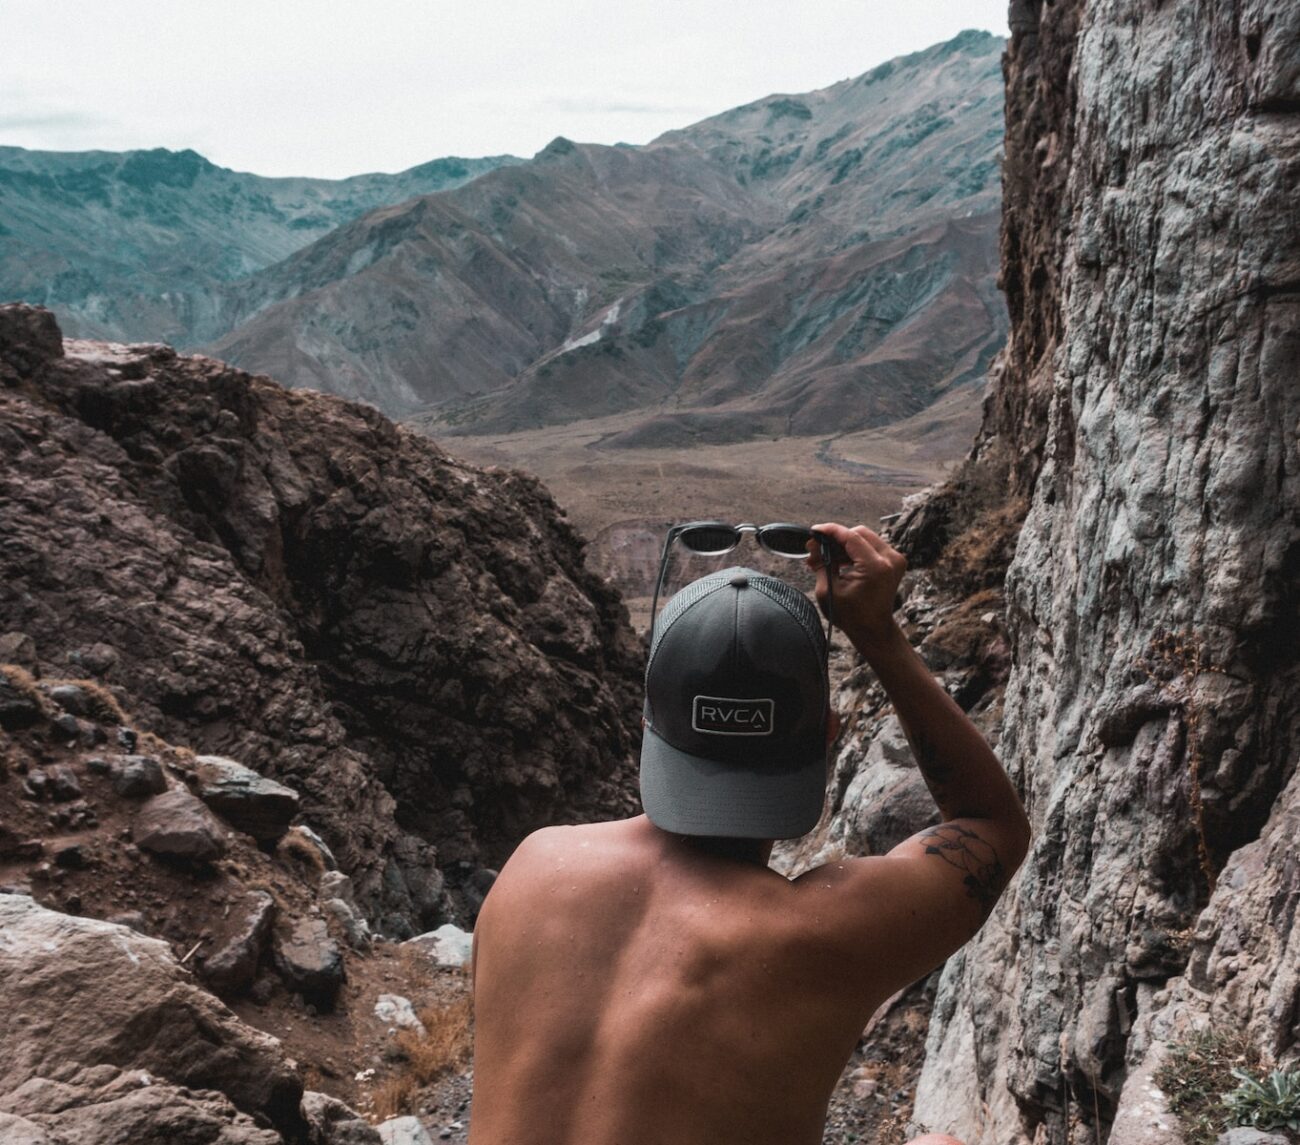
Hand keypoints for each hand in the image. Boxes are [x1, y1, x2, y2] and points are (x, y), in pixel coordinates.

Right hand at [806, 522, 906, 648]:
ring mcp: (895, 560)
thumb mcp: (828, 590)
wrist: (873, 630)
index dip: (830, 531)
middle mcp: (890, 560)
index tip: (814, 530)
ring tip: (824, 559)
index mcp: (875, 567)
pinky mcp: (894, 562)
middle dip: (836, 539)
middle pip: (858, 533)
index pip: (850, 537)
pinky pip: (870, 546)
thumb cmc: (851, 616)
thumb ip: (821, 562)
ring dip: (843, 546)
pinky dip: (853, 551)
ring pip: (864, 538)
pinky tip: (838, 561)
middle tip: (817, 549)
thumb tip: (813, 544)